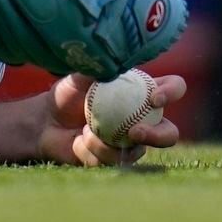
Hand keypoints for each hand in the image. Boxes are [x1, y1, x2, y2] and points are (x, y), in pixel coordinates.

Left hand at [37, 71, 186, 167]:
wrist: (46, 122)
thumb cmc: (68, 93)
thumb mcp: (81, 76)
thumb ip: (100, 68)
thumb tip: (118, 60)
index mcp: (145, 93)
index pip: (174, 89)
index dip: (172, 93)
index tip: (154, 98)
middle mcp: (144, 119)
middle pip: (169, 133)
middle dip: (160, 136)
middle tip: (136, 131)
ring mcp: (130, 143)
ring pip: (138, 152)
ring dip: (110, 144)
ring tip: (87, 132)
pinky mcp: (114, 159)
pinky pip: (112, 160)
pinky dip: (93, 150)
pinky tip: (79, 141)